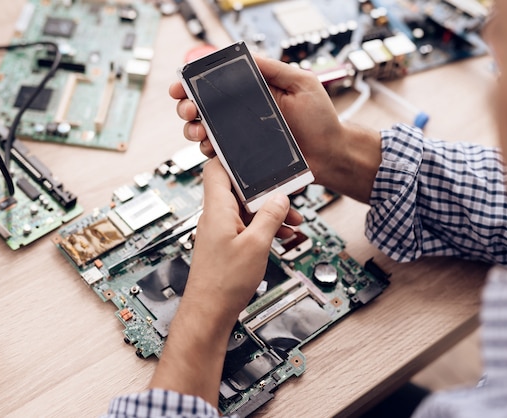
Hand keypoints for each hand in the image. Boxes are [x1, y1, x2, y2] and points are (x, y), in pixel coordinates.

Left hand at [149, 157, 293, 405]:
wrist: (210, 312)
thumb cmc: (224, 282)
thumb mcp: (256, 245)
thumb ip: (270, 216)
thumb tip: (280, 196)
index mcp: (216, 209)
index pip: (217, 168)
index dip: (234, 157)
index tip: (255, 152)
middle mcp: (215, 216)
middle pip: (239, 188)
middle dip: (266, 190)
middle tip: (290, 193)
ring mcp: (220, 230)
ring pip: (247, 209)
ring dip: (270, 212)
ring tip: (296, 220)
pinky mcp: (226, 243)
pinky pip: (247, 226)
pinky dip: (265, 227)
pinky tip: (283, 235)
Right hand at [169, 55, 381, 202]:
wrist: (330, 155)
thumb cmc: (321, 120)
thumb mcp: (301, 83)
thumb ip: (273, 69)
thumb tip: (244, 56)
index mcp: (253, 92)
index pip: (217, 84)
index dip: (194, 83)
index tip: (182, 85)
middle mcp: (243, 113)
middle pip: (203, 107)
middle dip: (187, 106)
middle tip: (189, 109)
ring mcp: (241, 137)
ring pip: (204, 131)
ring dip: (192, 129)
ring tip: (197, 130)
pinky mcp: (244, 158)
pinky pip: (218, 154)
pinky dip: (207, 150)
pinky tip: (209, 147)